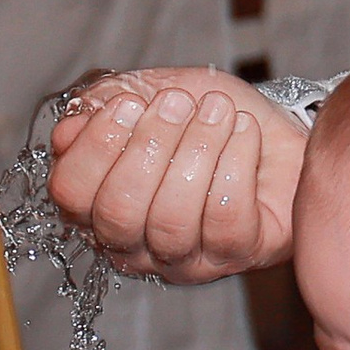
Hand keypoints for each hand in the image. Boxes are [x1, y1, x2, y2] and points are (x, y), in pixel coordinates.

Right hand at [48, 68, 302, 282]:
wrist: (281, 128)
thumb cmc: (209, 117)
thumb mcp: (154, 92)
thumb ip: (106, 105)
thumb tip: (69, 129)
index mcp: (99, 205)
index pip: (72, 193)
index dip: (96, 147)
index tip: (128, 104)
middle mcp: (134, 242)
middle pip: (118, 211)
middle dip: (149, 147)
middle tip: (177, 103)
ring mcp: (184, 257)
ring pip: (172, 218)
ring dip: (198, 150)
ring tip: (218, 111)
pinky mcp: (235, 255)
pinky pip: (225, 218)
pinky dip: (236, 164)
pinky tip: (244, 132)